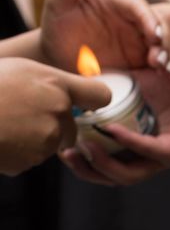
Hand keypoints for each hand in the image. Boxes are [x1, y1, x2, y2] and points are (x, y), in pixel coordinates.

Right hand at [0, 58, 109, 175]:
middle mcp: (58, 113)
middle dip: (53, 126)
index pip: (100, 95)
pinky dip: (16, 153)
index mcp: (56, 85)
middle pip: (72, 128)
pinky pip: (30, 159)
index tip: (84, 106)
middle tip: (20, 115)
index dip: (93, 102)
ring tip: (4, 124)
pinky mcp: (30, 160)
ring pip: (50, 145)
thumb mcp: (18, 69)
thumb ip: (51, 83)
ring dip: (32, 140)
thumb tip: (72, 94)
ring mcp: (45, 139)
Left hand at [42, 0, 169, 72]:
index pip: (138, 6)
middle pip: (158, 25)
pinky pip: (160, 60)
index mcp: (117, 1)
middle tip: (160, 61)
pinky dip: (169, 66)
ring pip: (163, 43)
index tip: (155, 37)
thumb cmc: (57, 26)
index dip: (150, 20)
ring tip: (166, 71)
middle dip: (165, 42)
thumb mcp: (58, 3)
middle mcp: (132, 19)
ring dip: (169, 56)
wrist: (59, 57)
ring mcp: (139, 39)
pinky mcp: (141, 58)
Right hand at [60, 61, 169, 184]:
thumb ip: (107, 87)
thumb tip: (75, 82)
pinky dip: (128, 142)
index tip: (62, 149)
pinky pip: (149, 151)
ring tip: (84, 146)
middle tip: (67, 155)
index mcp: (140, 149)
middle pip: (115, 178)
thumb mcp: (132, 83)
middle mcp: (152, 159)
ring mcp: (166, 158)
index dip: (83, 163)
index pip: (107, 167)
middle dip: (88, 171)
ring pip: (130, 174)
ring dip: (104, 164)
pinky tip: (110, 130)